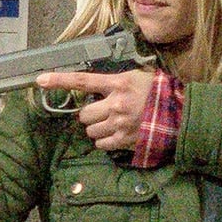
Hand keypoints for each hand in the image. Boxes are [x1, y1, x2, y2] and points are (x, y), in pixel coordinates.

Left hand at [34, 68, 154, 151]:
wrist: (181, 116)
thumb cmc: (160, 94)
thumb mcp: (139, 78)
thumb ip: (117, 81)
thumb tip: (98, 86)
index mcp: (118, 83)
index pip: (83, 80)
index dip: (60, 80)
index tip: (40, 80)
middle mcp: (115, 103)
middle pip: (84, 114)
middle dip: (90, 115)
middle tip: (103, 113)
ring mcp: (119, 123)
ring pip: (90, 130)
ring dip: (97, 128)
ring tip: (113, 124)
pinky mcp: (123, 140)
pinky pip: (100, 144)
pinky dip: (104, 141)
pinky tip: (116, 135)